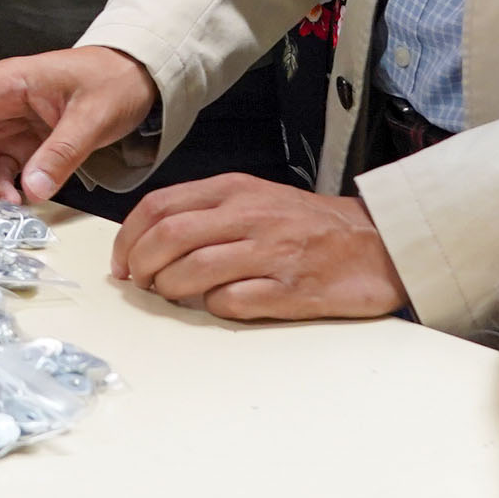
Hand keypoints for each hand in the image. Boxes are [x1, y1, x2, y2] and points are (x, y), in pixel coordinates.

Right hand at [0, 48, 155, 202]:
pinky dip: (0, 191)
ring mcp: (10, 126)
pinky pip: (0, 171)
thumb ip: (61, 152)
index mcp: (8, 82)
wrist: (137, 79)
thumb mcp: (92, 114)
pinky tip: (14, 204)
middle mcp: (1, 104)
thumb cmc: (112, 79)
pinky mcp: (24, 146)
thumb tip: (32, 189)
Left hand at [110, 178, 409, 319]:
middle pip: (168, 238)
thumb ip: (206, 212)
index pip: (159, 206)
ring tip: (173, 297)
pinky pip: (231, 302)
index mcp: (235, 190)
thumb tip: (150, 240)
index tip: (121, 262)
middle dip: (140, 267)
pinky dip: (212, 307)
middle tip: (139, 284)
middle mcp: (250, 216)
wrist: (377, 243)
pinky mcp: (289, 290)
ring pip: (193, 271)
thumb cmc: (308, 225)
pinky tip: (217, 304)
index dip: (127, 238)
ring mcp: (270, 253)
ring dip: (170, 290)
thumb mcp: (255, 198)